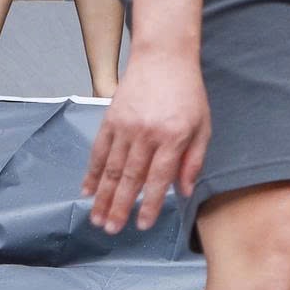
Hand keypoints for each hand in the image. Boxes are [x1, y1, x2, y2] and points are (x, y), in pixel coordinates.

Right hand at [81, 50, 208, 232]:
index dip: (150, 204)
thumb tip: (184, 192)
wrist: (163, 59)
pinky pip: (99, 151)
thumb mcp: (203, 126)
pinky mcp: (110, 120)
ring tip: (96, 218)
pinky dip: (92, 173)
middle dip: (119, 207)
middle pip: (130, 178)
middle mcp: (146, 134)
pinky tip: (86, 191)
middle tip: (111, 230)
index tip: (142, 225)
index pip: (159, 178)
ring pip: (111, 168)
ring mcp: (124, 126)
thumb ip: (193, 160)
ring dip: (102, 196)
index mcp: (173, 137)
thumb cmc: (188, 94)